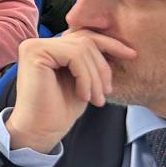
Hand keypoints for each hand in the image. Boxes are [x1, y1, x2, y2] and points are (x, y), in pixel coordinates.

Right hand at [4, 30, 137, 152]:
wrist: (41, 130)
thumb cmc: (60, 109)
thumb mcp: (83, 79)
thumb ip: (90, 59)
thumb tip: (117, 44)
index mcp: (49, 47)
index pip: (84, 35)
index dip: (110, 44)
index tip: (131, 55)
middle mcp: (38, 43)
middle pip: (86, 40)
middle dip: (102, 68)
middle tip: (106, 92)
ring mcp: (34, 46)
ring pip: (82, 49)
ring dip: (95, 77)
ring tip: (96, 98)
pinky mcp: (35, 53)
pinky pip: (74, 56)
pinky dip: (85, 78)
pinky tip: (83, 96)